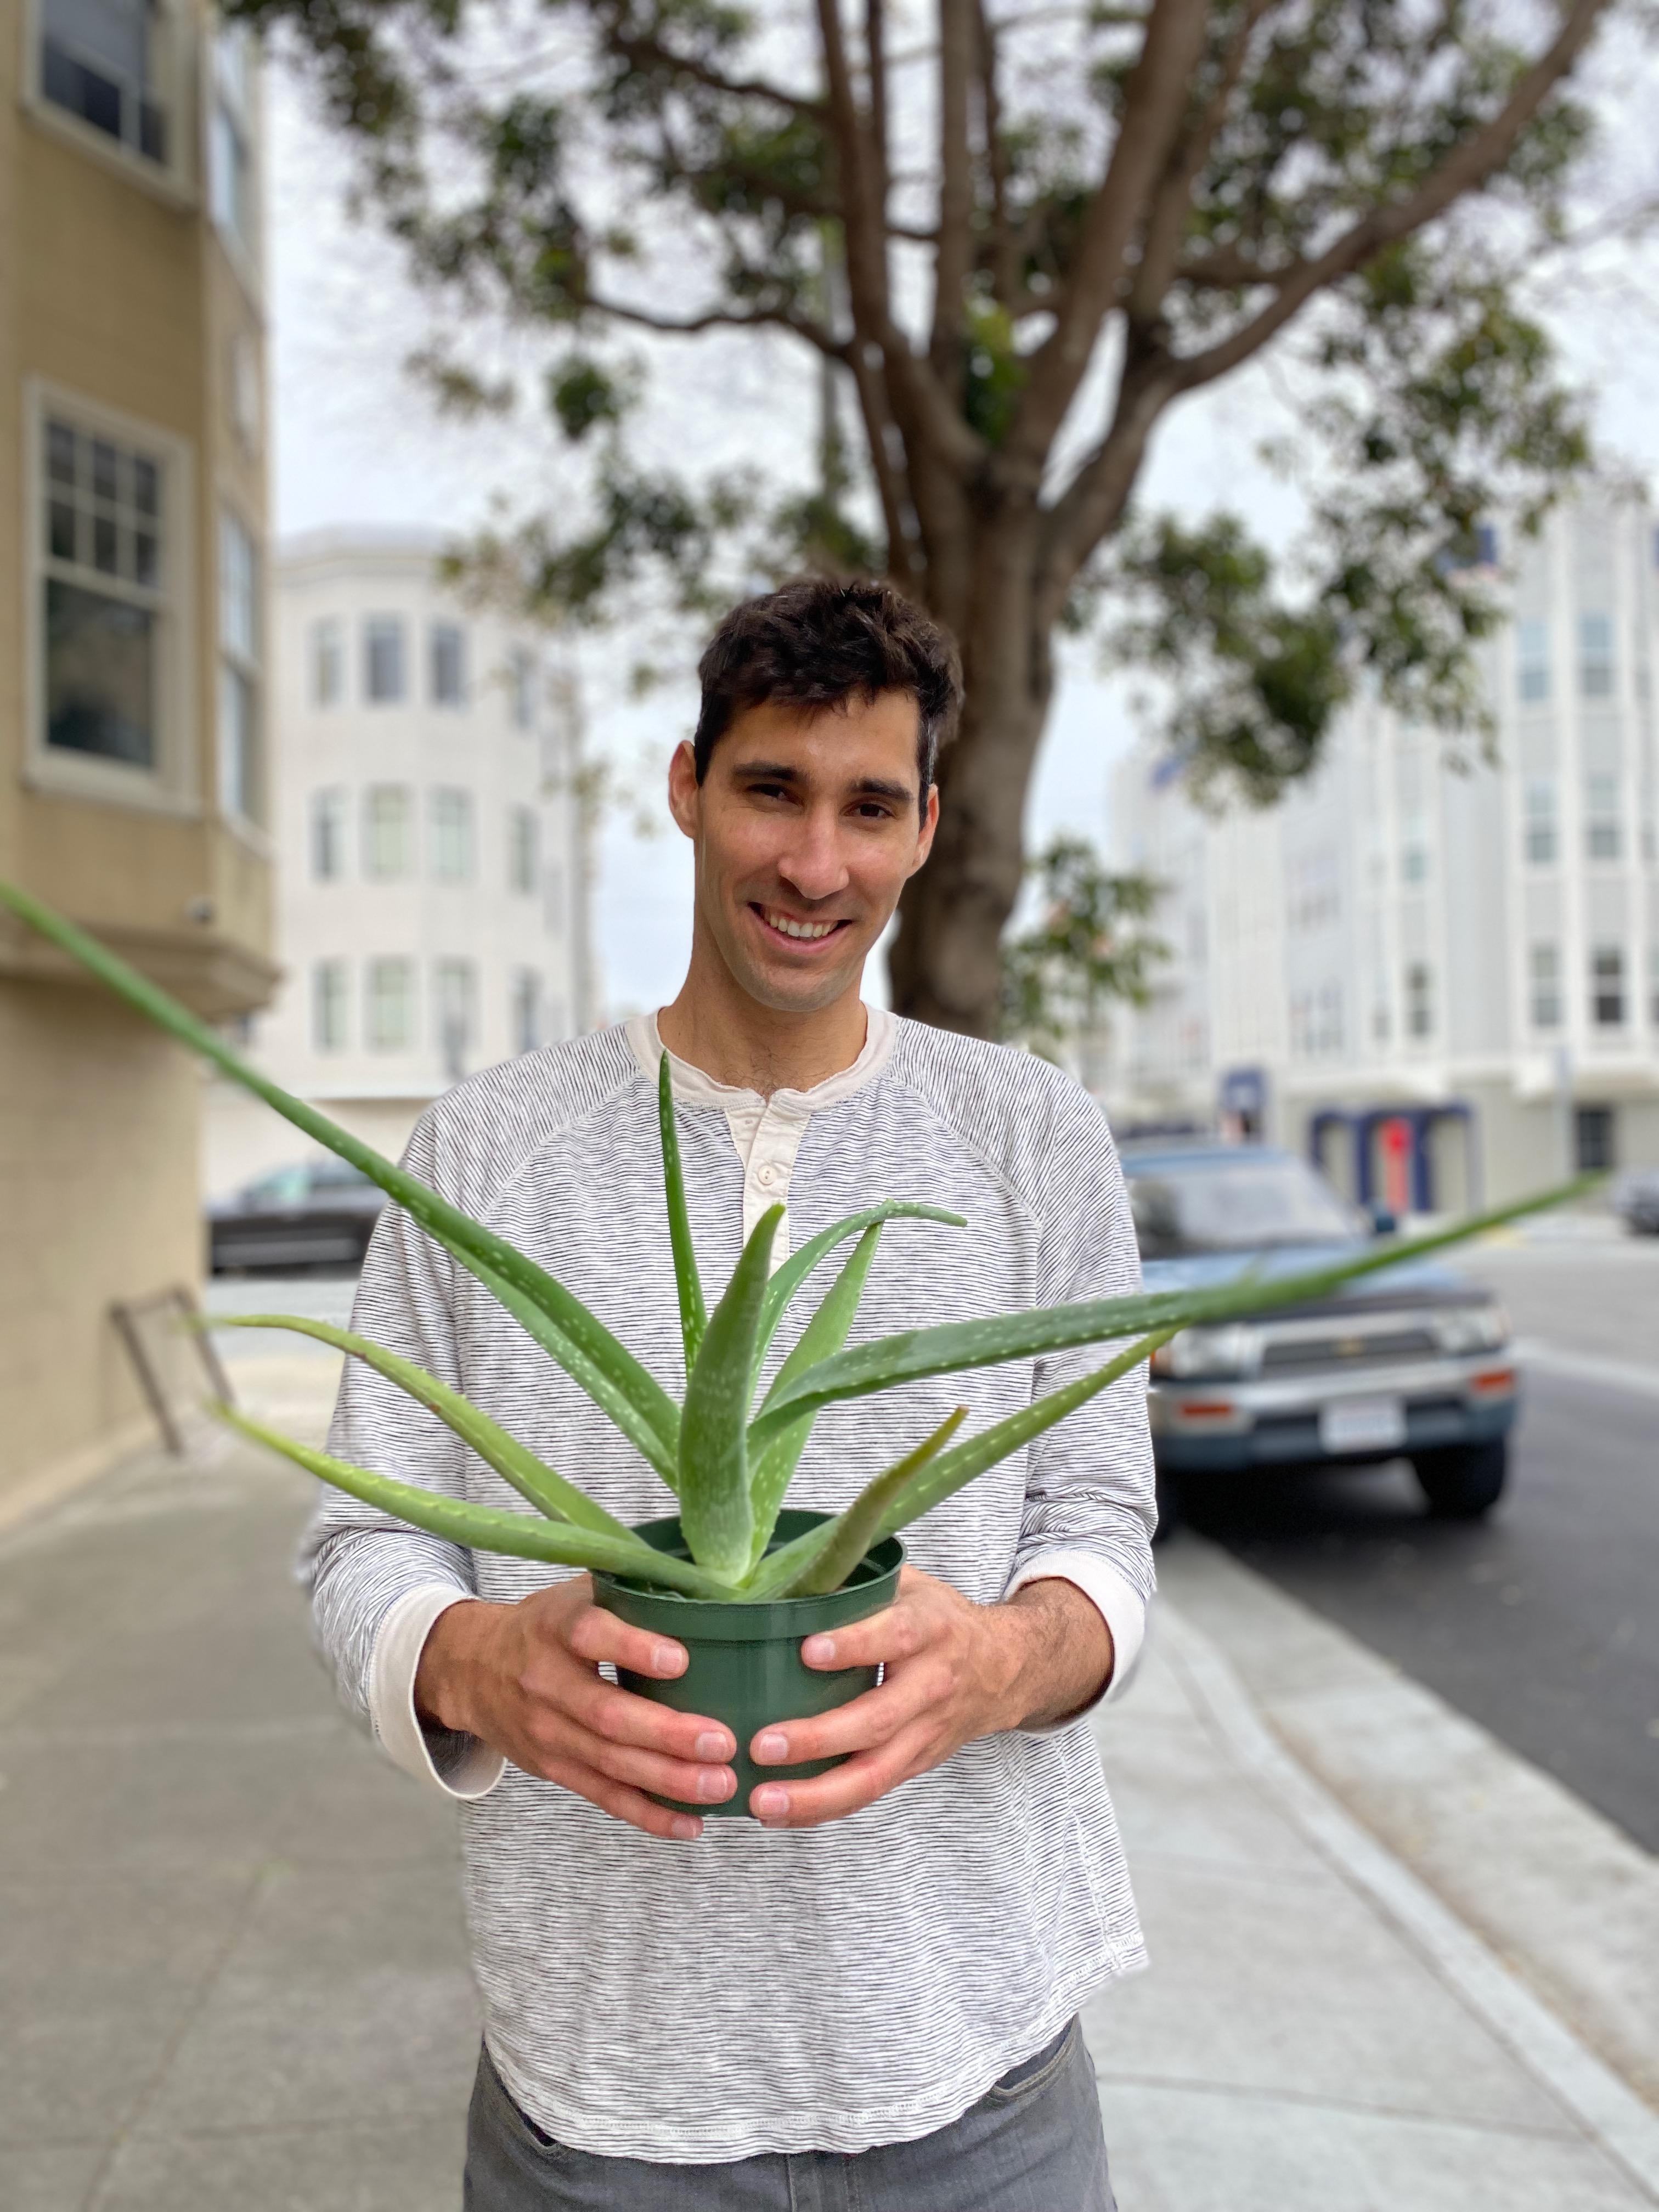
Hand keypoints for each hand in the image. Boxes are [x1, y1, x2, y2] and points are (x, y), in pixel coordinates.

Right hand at [413, 1578, 736, 1839]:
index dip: (633, 1647)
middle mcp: (545, 1681)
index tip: (681, 1659)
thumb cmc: (546, 1626)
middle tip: (723, 1742)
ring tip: (721, 1785)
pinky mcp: (554, 1768)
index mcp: (555, 1627)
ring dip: (668, 1780)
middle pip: (606, 1714)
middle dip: (667, 1733)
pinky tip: (691, 1823)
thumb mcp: (574, 1594)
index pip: (590, 1634)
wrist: (472, 1670)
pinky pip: (603, 1796)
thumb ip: (628, 1591)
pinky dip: (648, 1814)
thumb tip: (710, 1586)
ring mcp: (547, 1732)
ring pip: (609, 1763)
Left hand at [744, 1567, 1112, 1827]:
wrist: (1006, 1668)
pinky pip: (871, 1792)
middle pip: (878, 1719)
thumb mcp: (911, 1586)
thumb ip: (859, 1581)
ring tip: (762, 1802)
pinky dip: (825, 1808)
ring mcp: (926, 1733)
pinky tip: (779, 1813)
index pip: (894, 1636)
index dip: (854, 1644)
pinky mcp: (916, 1764)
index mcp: (930, 1629)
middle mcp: (932, 1685)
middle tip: (763, 1745)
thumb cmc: (939, 1620)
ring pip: (874, 1773)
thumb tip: (783, 1575)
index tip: (807, 1650)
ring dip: (816, 1795)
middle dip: (819, 1738)